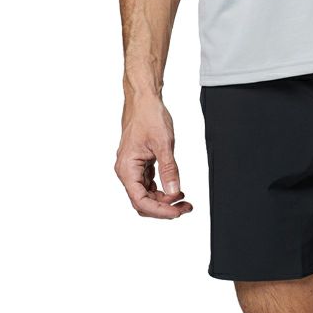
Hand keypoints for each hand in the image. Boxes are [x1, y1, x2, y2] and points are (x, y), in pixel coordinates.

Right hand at [115, 95, 192, 218]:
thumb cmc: (149, 116)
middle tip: (185, 207)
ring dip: (164, 200)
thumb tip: (174, 191)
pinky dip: (162, 190)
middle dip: (164, 208)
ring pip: (146, 194)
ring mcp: (133, 168)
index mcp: (127, 168)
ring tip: (184, 200)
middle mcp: (126, 171)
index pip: (141, 201)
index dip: (160, 210)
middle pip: (143, 202)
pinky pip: (148, 184)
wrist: (144, 100)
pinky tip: (176, 189)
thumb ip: (169, 170)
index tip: (177, 212)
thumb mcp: (163, 144)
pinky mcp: (140, 164)